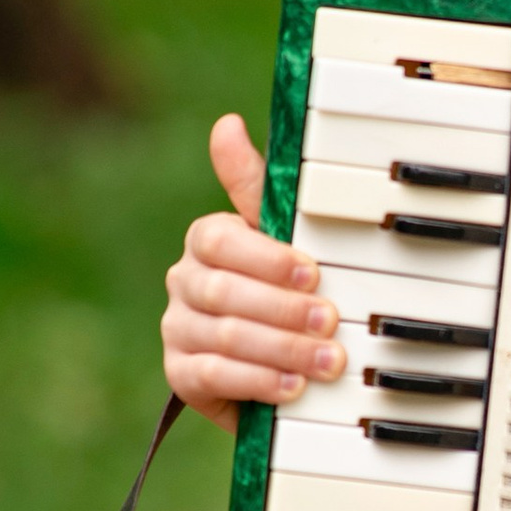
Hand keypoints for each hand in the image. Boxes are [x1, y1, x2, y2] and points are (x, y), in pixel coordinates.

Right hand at [160, 113, 342, 435]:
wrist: (278, 361)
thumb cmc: (284, 287)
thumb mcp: (283, 236)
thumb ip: (257, 187)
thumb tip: (225, 123)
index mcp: (207, 241)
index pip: (219, 241)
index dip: (266, 257)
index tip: (313, 271)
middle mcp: (185, 282)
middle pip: (224, 292)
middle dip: (284, 309)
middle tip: (331, 322)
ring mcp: (179, 329)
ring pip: (223, 336)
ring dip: (281, 349)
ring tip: (327, 361)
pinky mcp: (183, 375)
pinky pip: (214, 376)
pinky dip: (257, 381)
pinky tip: (293, 386)